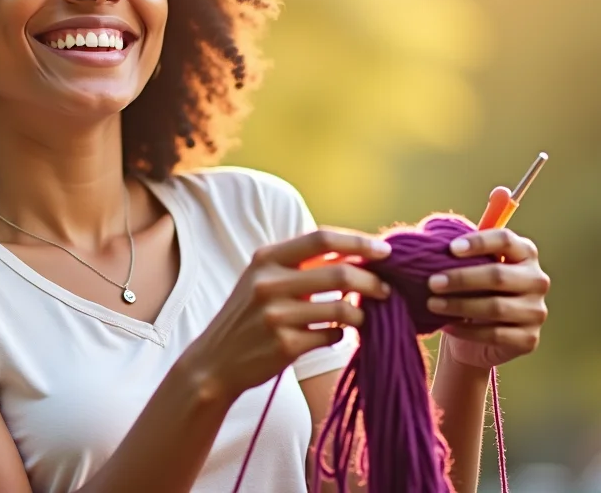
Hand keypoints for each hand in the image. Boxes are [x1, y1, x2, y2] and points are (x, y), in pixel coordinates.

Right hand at [184, 229, 391, 401]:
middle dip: (372, 281)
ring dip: (361, 313)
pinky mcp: (285, 346)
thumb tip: (357, 255)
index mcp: (266, 259)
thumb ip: (301, 265)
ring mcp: (276, 316)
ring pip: (342, 308)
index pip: (321, 238)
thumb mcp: (263, 280)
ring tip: (363, 316)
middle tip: (385, 289)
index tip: (385, 251)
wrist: (215, 361)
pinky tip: (334, 335)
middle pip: (339, 273)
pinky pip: (332, 336)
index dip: (358, 242)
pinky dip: (341, 335)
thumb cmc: (249, 317)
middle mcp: (268, 283)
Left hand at [427, 228, 549, 369]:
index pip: (505, 240)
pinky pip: (494, 334)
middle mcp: (537, 280)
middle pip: (499, 275)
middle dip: (461, 278)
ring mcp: (536, 311)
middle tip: (432, 282)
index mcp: (525, 253)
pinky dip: (466, 330)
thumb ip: (459, 252)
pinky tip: (447, 325)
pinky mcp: (529, 339)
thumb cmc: (473, 290)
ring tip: (433, 304)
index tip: (451, 248)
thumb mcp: (470, 267)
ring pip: (496, 307)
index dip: (478, 242)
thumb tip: (429, 239)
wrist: (482, 335)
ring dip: (459, 305)